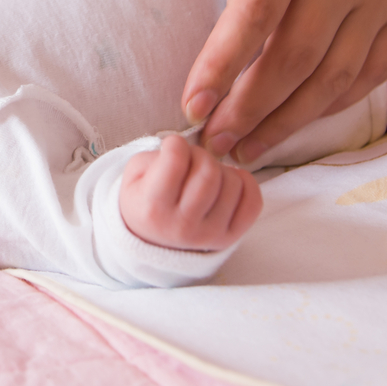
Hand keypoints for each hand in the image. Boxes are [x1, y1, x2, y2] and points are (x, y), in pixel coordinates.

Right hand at [119, 137, 261, 250]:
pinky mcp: (231, 237)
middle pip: (208, 172)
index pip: (175, 161)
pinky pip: (253, 201)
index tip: (172, 147)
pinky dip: (245, 183)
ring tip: (204, 176)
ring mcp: (210, 234)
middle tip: (191, 160)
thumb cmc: (144, 201)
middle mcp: (183, 225)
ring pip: (233, 183)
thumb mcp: (133, 176)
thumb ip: (156, 156)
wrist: (152, 242)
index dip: (174, 144)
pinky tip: (227, 182)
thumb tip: (189, 149)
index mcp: (154, 208)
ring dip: (220, 169)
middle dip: (200, 154)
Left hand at [135, 0, 386, 163]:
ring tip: (250, 147)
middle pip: (292, 58)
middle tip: (213, 143)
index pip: (254, 13)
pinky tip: (304, 119)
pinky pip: (372, 68)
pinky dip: (336, 102)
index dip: (221, 65)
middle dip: (248, 110)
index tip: (191, 103)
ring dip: (289, 120)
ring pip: (333, 75)